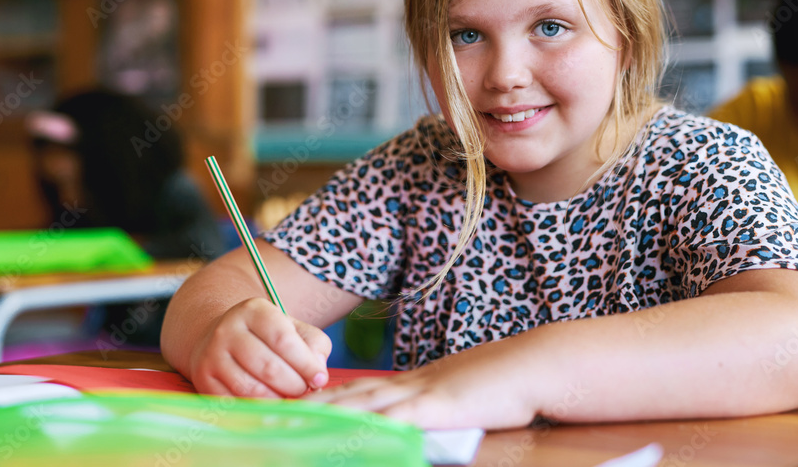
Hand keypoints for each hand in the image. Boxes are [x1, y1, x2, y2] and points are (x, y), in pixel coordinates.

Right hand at [188, 297, 331, 397]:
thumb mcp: (292, 329)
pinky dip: (256, 409)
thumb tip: (318, 373)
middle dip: (294, 385)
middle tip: (304, 391)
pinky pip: (234, 402)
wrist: (221, 337)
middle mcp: (228, 330)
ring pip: (250, 389)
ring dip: (277, 400)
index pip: (284, 340)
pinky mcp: (203, 379)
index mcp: (254, 310)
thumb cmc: (267, 337)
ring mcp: (211, 355)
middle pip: (268, 368)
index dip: (306, 364)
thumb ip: (313, 345)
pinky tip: (269, 404)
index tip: (320, 379)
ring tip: (288, 398)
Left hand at [303, 339, 538, 429]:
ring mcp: (419, 395)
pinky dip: (366, 426)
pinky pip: (394, 419)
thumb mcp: (457, 397)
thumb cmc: (500, 384)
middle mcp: (406, 386)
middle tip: (267, 419)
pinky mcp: (435, 407)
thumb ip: (430, 409)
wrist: (530, 365)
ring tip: (287, 426)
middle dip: (305, 409)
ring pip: (359, 406)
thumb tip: (412, 424)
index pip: (355, 393)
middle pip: (345, 398)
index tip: (288, 409)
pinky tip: (342, 432)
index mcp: (410, 384)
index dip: (320, 401)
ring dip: (321, 417)